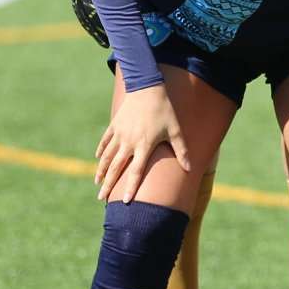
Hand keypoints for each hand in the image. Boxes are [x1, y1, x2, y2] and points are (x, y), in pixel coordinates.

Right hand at [95, 84, 190, 202]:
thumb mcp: (176, 130)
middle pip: (116, 168)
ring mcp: (119, 134)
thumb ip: (182, 150)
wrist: (147, 88)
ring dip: (101, 171)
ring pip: (106, 157)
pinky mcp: (114, 125)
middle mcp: (128, 142)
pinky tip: (98, 159)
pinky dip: (101, 151)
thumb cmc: (164, 110)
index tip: (124, 201)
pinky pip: (105, 142)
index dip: (130, 187)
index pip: (136, 172)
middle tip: (101, 199)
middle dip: (108, 185)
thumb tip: (191, 169)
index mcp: (144, 146)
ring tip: (97, 183)